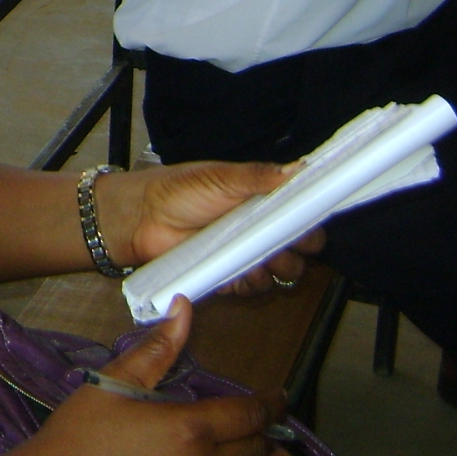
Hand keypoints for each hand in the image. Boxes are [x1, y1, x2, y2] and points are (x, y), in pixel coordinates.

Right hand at [25, 298, 286, 455]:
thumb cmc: (81, 434)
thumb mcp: (114, 383)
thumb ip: (156, 349)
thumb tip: (183, 309)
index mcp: (189, 430)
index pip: (247, 415)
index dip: (270, 404)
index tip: (279, 395)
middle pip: (257, 453)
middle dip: (271, 436)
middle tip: (276, 424)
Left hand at [93, 162, 324, 293]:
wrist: (144, 216)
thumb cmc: (182, 189)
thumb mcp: (221, 177)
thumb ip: (259, 175)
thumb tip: (298, 168)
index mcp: (264, 201)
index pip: (304, 214)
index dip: (312, 219)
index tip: (311, 218)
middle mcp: (260, 229)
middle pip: (301, 249)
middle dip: (299, 249)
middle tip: (280, 240)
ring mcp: (246, 254)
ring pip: (282, 272)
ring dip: (276, 268)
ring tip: (256, 256)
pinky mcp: (230, 276)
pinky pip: (254, 287)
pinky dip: (252, 283)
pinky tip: (240, 271)